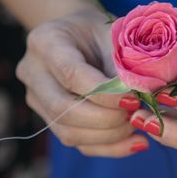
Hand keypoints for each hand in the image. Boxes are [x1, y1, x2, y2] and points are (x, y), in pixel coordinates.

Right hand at [16, 9, 148, 156]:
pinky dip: (109, 147)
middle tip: (137, 114)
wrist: (78, 34)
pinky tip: (135, 142)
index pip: (71, 74)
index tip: (134, 99)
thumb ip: (124, 62)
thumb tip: (144, 96)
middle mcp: (32, 72)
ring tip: (138, 124)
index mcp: (45, 42)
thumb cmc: (100, 30)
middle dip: (106, 119)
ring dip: (109, 135)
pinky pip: (77, 143)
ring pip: (68, 132)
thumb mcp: (113, 33)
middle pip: (62, 109)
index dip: (104, 93)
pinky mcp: (48, 119)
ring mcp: (36, 99)